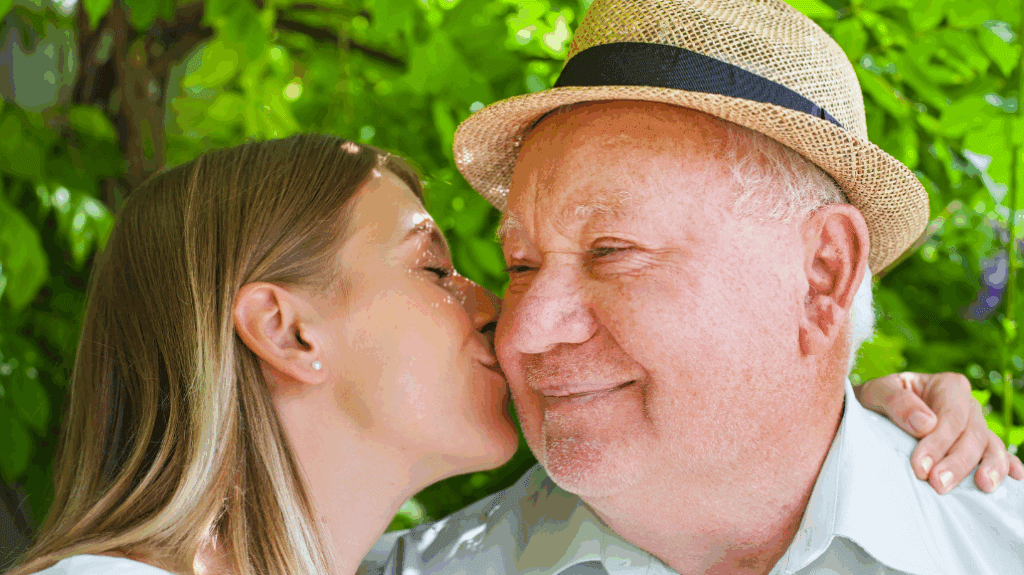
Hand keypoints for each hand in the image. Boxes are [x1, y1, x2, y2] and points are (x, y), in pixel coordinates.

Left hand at [856, 371, 1023, 493]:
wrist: (875, 412)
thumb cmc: (877, 400)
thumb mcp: (876, 392)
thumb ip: (896, 402)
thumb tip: (926, 423)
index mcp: (948, 386)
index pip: (951, 416)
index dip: (939, 442)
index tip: (920, 466)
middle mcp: (968, 405)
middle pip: (972, 434)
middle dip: (958, 462)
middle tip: (938, 484)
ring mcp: (976, 426)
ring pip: (991, 446)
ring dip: (989, 468)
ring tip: (984, 487)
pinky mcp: (978, 446)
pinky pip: (999, 454)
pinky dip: (1007, 465)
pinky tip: (1014, 478)